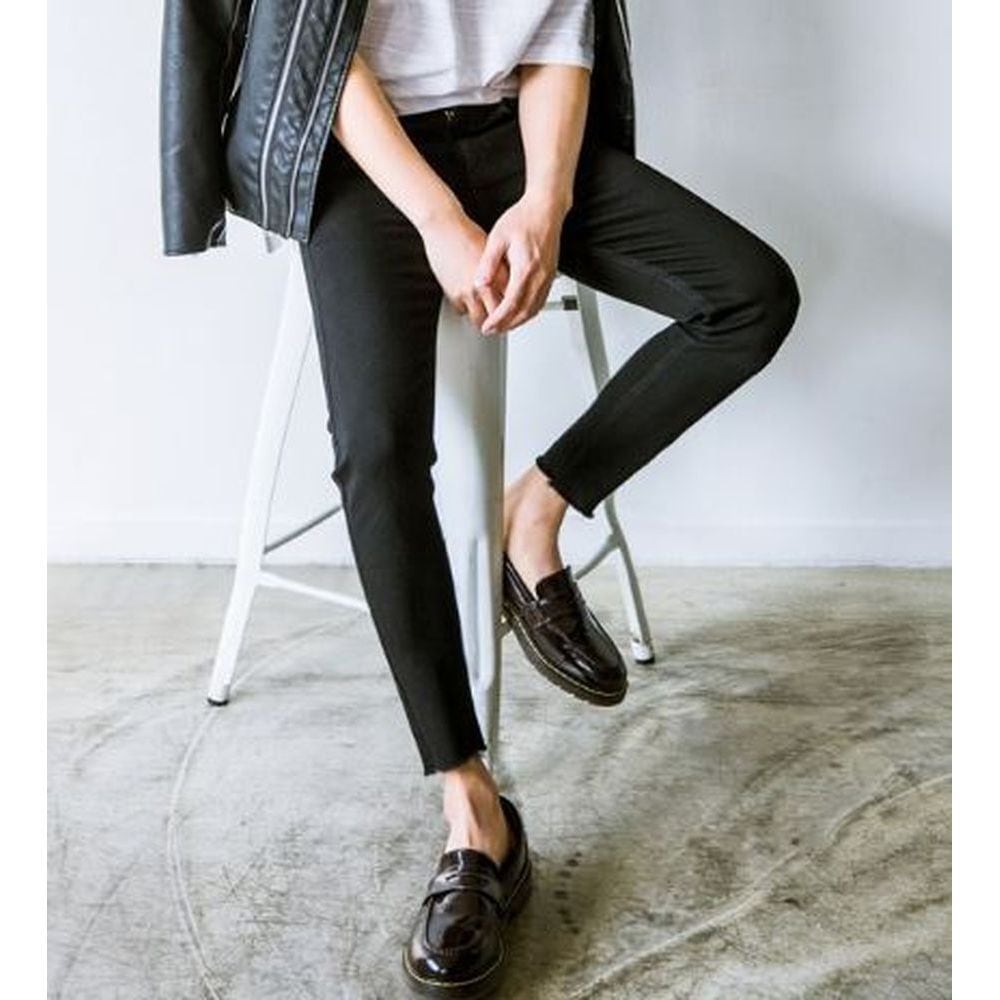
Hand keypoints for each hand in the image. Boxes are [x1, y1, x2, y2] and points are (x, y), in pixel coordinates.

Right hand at [418, 205, 509, 330]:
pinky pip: (462, 311)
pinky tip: (466, 299)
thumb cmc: (468, 235)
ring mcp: (469, 293)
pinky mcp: (453, 294)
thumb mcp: (495, 254)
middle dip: (498, 323)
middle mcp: (486, 287)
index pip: (511, 303)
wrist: (445, 228)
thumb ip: (503, 274)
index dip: (513, 312)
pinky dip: (464, 308)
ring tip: (483, 316)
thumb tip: (510, 289)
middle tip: (499, 324)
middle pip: (496, 316)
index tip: (514, 315)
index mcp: (500, 276)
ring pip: (479, 320)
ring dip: (481, 319)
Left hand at [475, 190, 569, 334]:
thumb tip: (479, 283)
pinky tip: (519, 312)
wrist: (546, 208)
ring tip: (503, 326)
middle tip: (492, 331)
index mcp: (525, 267)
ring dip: (519, 321)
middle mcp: (539, 275)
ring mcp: (547, 276)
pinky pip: (541, 301)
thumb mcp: (498, 238)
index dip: (498, 319)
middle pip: (524, 312)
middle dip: (507, 325)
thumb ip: (488, 263)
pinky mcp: (550, 275)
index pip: (510, 303)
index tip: (487, 326)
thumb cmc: (523, 218)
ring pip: (534, 309)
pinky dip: (529, 312)